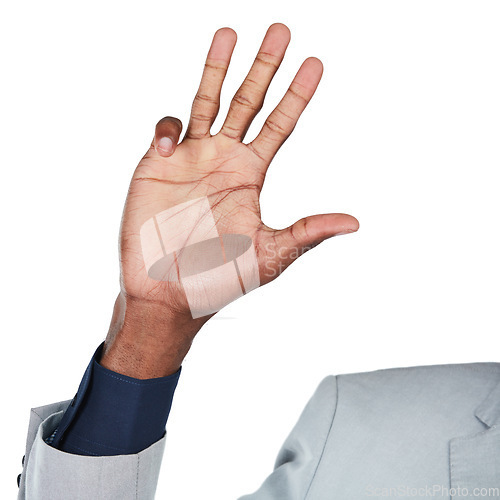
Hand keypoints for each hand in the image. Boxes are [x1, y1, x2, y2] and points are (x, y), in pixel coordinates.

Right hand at [101, 23, 358, 377]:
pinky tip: (172, 145)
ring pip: (207, 102)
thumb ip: (308, 232)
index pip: (279, 125)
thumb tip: (355, 222)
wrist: (168, 292)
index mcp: (250, 175)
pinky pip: (168, 131)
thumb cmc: (218, 280)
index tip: (316, 64)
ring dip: (217, 69)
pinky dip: (170, 128)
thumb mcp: (270, 255)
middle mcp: (224, 159)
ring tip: (229, 33)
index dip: (298, 96)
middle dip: (264, 67)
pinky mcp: (158, 165)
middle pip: (248, 102)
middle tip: (282, 30)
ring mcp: (191, 159)